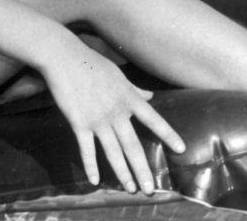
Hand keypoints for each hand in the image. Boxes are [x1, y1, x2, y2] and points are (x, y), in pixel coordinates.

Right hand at [43, 41, 184, 194]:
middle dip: (142, 169)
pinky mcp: (79, 123)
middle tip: (150, 189)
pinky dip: (90, 165)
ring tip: (130, 189)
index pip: (153, 119)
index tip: (181, 149)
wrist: (65, 58)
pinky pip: (87, 149)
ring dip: (122, 173)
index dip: (168, 134)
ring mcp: (98, 119)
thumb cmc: (92, 63)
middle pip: (133, 145)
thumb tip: (150, 97)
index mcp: (128, 97)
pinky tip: (95, 181)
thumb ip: (135, 90)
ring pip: (113, 152)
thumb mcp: (118, 75)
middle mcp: (116, 111)